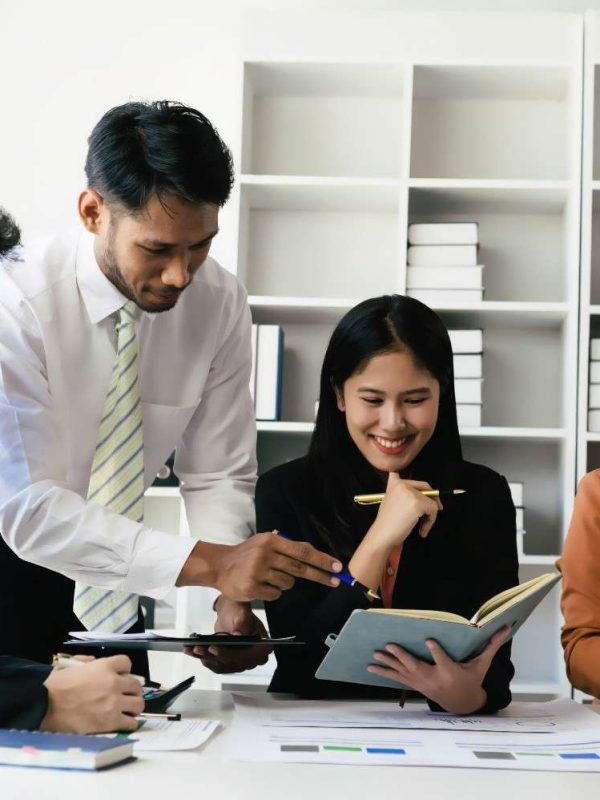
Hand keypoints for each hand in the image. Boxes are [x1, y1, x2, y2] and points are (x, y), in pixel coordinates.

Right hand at [40, 655, 143, 733]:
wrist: (45, 707)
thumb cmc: (54, 686)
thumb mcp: (70, 666)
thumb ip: (86, 661)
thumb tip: (93, 662)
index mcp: (104, 666)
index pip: (126, 663)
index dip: (124, 670)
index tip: (120, 677)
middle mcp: (113, 682)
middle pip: (136, 685)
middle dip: (131, 690)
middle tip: (124, 696)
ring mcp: (114, 702)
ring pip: (138, 703)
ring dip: (133, 706)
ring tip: (125, 710)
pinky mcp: (111, 721)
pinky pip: (131, 722)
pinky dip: (128, 723)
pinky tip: (121, 723)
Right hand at [177, 533, 342, 600]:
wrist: (219, 566)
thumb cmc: (246, 553)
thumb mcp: (264, 542)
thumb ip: (286, 547)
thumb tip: (313, 557)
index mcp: (271, 540)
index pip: (302, 550)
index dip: (321, 559)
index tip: (337, 566)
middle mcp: (266, 554)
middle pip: (300, 568)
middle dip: (319, 575)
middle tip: (335, 581)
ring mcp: (258, 571)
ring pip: (288, 583)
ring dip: (285, 583)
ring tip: (271, 577)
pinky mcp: (252, 588)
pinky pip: (275, 594)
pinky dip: (273, 592)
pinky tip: (262, 586)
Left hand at [184, 596, 271, 673]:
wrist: (231, 611)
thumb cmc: (239, 611)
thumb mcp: (242, 615)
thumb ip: (242, 625)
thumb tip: (238, 636)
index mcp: (263, 646)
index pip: (247, 657)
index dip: (230, 655)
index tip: (215, 648)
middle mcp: (253, 658)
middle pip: (233, 663)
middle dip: (214, 656)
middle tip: (200, 647)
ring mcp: (240, 661)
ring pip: (222, 665)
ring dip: (207, 658)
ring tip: (194, 648)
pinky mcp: (229, 662)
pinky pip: (216, 665)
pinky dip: (204, 659)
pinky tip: (193, 652)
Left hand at [367, 626, 509, 714]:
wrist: (462, 704)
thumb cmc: (472, 679)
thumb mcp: (481, 665)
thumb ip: (491, 646)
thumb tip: (506, 628)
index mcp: (451, 672)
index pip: (444, 661)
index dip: (436, 652)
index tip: (429, 640)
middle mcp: (434, 679)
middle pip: (417, 668)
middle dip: (403, 657)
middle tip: (390, 646)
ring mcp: (422, 683)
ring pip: (402, 674)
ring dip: (387, 665)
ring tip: (373, 656)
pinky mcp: (414, 684)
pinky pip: (397, 678)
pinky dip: (384, 673)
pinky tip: (369, 667)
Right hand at [371, 473, 441, 547]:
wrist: (382, 534)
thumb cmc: (386, 522)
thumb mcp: (388, 499)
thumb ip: (395, 488)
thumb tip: (393, 473)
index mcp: (396, 482)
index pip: (419, 484)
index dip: (426, 494)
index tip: (428, 504)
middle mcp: (403, 484)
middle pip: (428, 489)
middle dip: (432, 503)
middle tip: (430, 517)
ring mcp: (411, 494)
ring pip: (432, 502)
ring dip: (430, 516)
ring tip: (422, 528)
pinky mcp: (418, 504)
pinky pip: (433, 511)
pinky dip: (430, 522)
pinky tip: (422, 531)